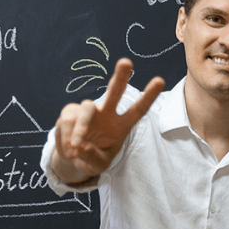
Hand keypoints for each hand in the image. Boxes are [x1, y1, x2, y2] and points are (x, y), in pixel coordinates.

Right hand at [52, 58, 164, 182]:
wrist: (73, 158)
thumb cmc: (93, 159)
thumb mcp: (98, 165)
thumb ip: (93, 157)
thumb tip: (81, 146)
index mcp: (121, 125)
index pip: (137, 110)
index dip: (148, 96)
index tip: (160, 80)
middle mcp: (106, 114)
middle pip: (114, 92)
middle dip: (120, 77)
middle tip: (127, 62)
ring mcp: (88, 112)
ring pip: (86, 109)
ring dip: (81, 129)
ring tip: (76, 148)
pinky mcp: (70, 113)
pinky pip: (68, 122)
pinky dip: (67, 137)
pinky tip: (69, 149)